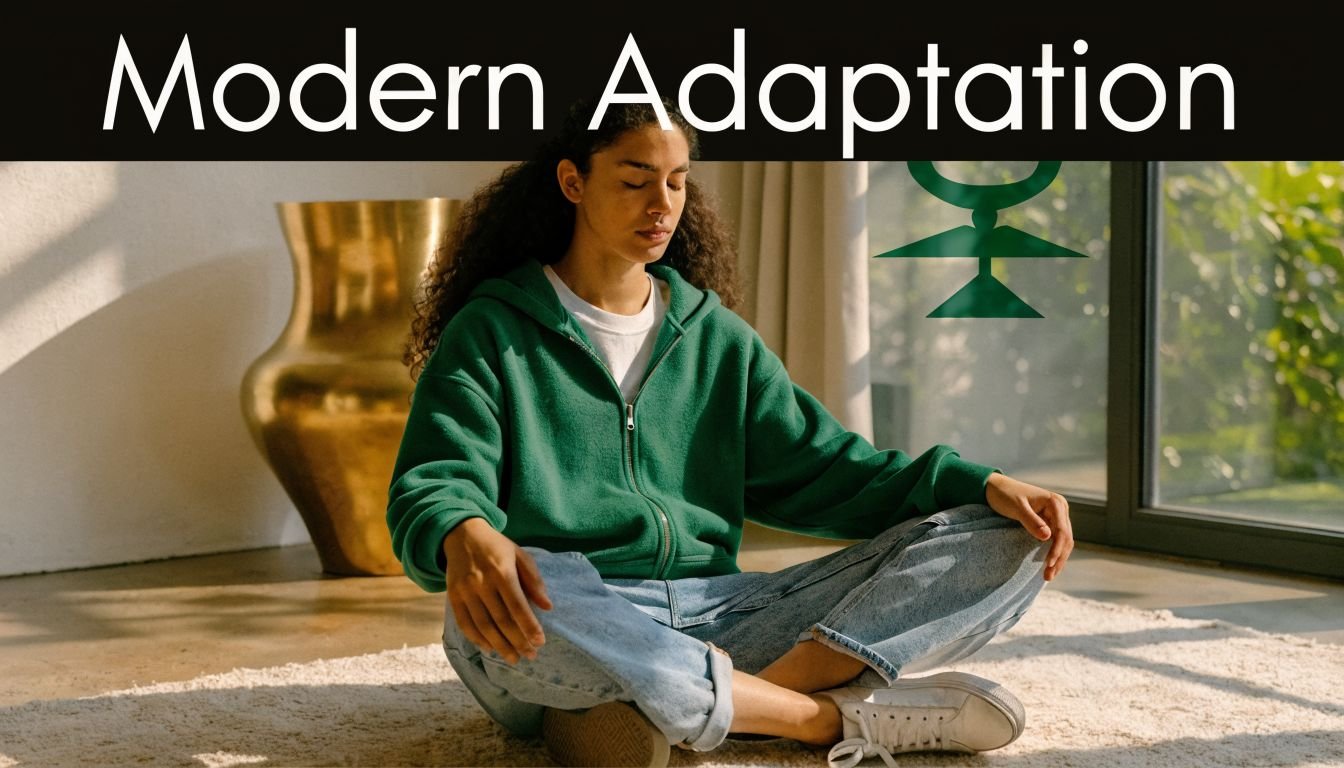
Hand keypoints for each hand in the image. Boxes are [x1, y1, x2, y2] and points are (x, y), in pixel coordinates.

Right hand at [444, 517, 552, 663]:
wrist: (462, 534)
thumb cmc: (497, 546)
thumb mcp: (520, 555)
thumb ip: (534, 581)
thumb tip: (548, 606)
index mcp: (502, 571)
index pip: (517, 606)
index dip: (529, 626)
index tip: (540, 642)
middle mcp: (482, 583)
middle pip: (501, 620)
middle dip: (517, 641)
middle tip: (530, 655)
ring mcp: (465, 591)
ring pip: (483, 625)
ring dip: (499, 645)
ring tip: (513, 658)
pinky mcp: (453, 596)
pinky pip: (464, 623)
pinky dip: (477, 639)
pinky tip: (490, 648)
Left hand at [984, 473, 1073, 580]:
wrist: (996, 488)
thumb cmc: (1005, 495)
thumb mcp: (1016, 507)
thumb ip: (1031, 521)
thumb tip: (1048, 537)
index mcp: (1055, 503)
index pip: (1062, 531)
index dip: (1057, 549)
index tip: (1049, 564)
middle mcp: (1060, 509)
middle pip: (1066, 539)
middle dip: (1059, 559)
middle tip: (1048, 576)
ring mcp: (1057, 516)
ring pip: (1063, 542)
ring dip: (1058, 559)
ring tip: (1048, 576)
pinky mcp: (1050, 522)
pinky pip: (1056, 540)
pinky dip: (1053, 553)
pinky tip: (1049, 566)